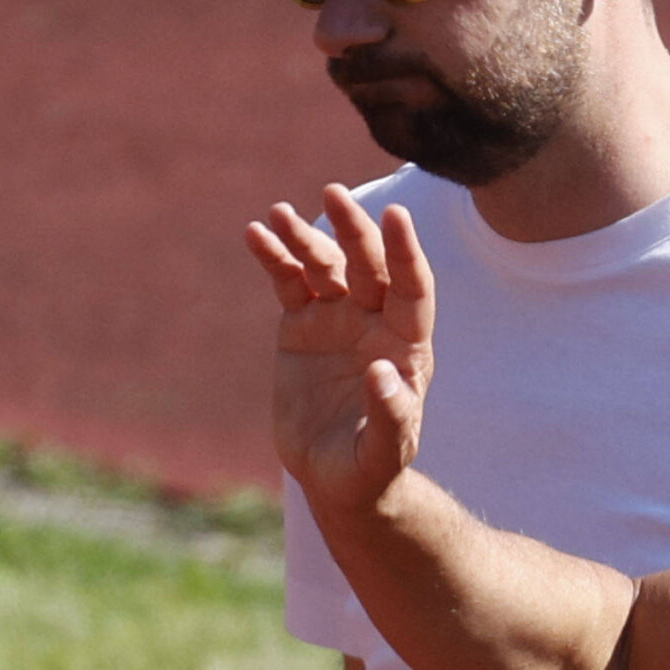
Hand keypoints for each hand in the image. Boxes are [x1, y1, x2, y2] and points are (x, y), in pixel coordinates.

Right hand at [244, 186, 434, 514]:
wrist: (335, 475)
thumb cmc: (371, 466)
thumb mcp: (384, 450)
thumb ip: (391, 414)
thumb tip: (383, 371)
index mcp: (407, 343)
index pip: (412, 287)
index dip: (405, 252)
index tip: (397, 214)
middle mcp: (376, 320)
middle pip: (367, 264)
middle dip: (352, 229)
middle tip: (333, 194)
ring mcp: (337, 318)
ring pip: (324, 266)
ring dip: (304, 237)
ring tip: (278, 213)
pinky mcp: (301, 324)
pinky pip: (288, 282)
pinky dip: (274, 257)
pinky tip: (256, 233)